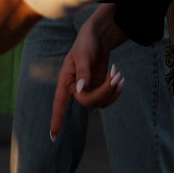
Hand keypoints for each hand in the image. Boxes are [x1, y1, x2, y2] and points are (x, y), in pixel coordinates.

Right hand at [49, 5, 128, 135]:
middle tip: (116, 74)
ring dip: (113, 90)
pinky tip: (119, 77)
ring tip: (118, 73)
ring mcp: (87, 90)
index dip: (56, 118)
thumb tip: (80, 90)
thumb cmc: (86, 43)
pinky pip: (107, 99)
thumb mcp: (83, 55)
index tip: (53, 134)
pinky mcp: (98, 89)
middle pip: (88, 102)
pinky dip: (116, 91)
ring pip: (100, 102)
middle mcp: (74, 88)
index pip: (59, 103)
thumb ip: (82, 72)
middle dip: (105, 91)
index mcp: (65, 80)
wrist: (99, 37)